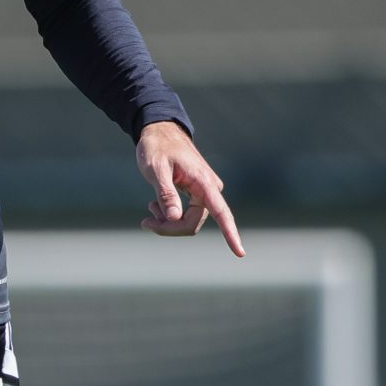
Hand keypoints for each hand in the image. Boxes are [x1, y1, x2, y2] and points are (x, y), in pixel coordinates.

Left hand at [136, 120, 243, 256]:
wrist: (160, 132)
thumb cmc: (157, 147)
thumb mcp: (156, 169)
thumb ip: (166, 194)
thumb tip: (175, 218)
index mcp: (204, 181)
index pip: (221, 212)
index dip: (230, 234)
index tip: (240, 253)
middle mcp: (210, 189)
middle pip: (193, 224)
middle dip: (169, 228)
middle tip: (145, 223)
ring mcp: (205, 193)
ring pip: (189, 222)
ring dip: (167, 223)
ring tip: (149, 209)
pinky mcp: (199, 195)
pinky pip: (187, 216)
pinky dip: (169, 217)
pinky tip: (154, 207)